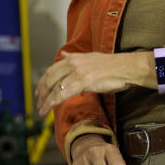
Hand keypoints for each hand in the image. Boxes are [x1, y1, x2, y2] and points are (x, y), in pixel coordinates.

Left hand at [35, 51, 153, 115]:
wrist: (127, 67)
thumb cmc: (111, 65)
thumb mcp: (89, 57)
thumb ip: (74, 57)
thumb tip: (63, 54)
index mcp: (73, 58)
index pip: (51, 70)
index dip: (43, 81)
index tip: (39, 91)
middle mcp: (72, 63)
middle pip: (50, 78)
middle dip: (42, 92)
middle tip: (38, 103)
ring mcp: (78, 72)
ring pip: (55, 87)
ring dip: (46, 100)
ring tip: (41, 109)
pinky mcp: (84, 81)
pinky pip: (64, 92)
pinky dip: (54, 100)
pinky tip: (49, 107)